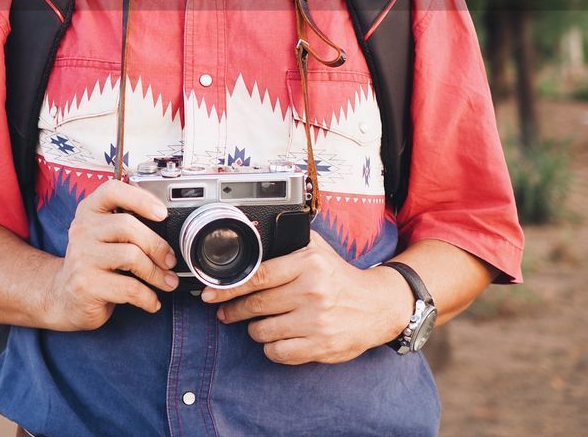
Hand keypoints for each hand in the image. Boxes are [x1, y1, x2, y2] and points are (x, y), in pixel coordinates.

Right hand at [44, 179, 179, 331]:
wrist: (63, 297)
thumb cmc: (93, 263)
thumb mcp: (104, 236)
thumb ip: (127, 225)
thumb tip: (169, 232)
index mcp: (89, 211)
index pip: (112, 191)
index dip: (140, 198)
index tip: (162, 213)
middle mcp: (82, 230)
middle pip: (128, 226)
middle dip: (157, 246)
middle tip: (170, 260)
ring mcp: (82, 257)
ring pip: (131, 256)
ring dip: (157, 273)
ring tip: (167, 282)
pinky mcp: (87, 285)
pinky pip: (129, 288)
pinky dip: (148, 297)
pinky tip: (152, 300)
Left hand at [199, 232, 411, 364]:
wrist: (377, 306)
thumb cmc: (339, 277)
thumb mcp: (317, 250)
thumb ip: (286, 242)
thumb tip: (250, 235)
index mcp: (308, 265)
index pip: (257, 276)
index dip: (228, 287)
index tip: (210, 293)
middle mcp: (312, 292)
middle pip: (256, 305)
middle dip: (233, 310)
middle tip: (224, 312)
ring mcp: (317, 322)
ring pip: (263, 331)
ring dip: (254, 329)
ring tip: (258, 323)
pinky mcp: (321, 347)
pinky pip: (279, 353)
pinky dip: (271, 348)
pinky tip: (275, 338)